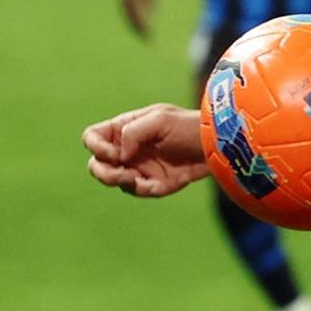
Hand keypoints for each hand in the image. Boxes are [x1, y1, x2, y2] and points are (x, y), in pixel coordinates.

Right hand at [84, 103, 207, 196]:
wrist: (217, 144)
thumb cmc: (189, 126)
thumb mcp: (161, 120)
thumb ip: (133, 132)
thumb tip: (119, 156)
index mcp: (125, 129)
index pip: (92, 138)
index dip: (96, 147)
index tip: (116, 152)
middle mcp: (128, 148)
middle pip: (96, 164)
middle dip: (103, 172)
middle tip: (123, 174)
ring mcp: (140, 166)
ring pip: (115, 181)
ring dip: (122, 182)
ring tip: (137, 180)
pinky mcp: (155, 182)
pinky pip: (139, 191)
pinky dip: (144, 190)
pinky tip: (158, 186)